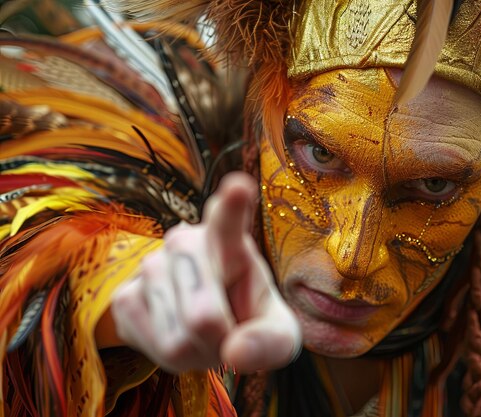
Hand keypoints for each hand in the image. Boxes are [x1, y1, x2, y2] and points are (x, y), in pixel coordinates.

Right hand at [111, 172, 301, 372]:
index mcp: (232, 242)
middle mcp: (187, 243)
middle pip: (204, 316)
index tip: (239, 187)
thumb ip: (270, 343)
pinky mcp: (124, 295)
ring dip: (196, 352)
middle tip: (229, 336)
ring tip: (204, 334)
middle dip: (221, 343)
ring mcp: (152, 266)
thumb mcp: (277, 334)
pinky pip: (150, 343)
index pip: (230, 221)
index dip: (232, 206)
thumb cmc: (248, 321)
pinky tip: (177, 334)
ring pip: (177, 336)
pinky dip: (169, 356)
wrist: (209, 328)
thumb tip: (234, 354)